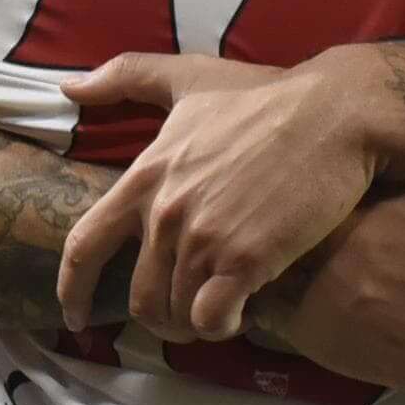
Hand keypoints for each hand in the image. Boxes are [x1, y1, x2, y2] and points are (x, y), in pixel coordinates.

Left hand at [56, 49, 389, 340]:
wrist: (335, 115)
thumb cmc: (267, 96)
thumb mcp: (189, 77)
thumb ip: (126, 77)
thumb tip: (69, 87)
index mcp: (146, 176)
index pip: (84, 245)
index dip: (71, 290)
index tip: (73, 315)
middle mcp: (165, 213)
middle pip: (140, 296)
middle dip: (160, 317)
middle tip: (186, 315)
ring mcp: (204, 239)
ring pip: (177, 313)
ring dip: (196, 324)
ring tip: (220, 311)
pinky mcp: (246, 260)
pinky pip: (213, 320)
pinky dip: (221, 327)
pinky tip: (241, 314)